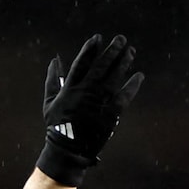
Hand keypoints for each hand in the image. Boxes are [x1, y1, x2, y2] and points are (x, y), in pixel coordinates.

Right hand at [36, 34, 144, 185]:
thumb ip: (53, 79)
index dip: (90, 48)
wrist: (68, 150)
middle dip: (112, 50)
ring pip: (114, 76)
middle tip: (121, 39)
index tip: (98, 38)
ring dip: (124, 62)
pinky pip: (125, 95)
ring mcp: (99, 101)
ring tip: (131, 51)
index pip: (82, 62)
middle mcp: (86, 91)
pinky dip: (133, 84)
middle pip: (101, 65)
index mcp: (70, 87)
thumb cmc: (57, 126)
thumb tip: (54, 61)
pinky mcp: (111, 113)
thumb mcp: (49, 101)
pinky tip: (139, 75)